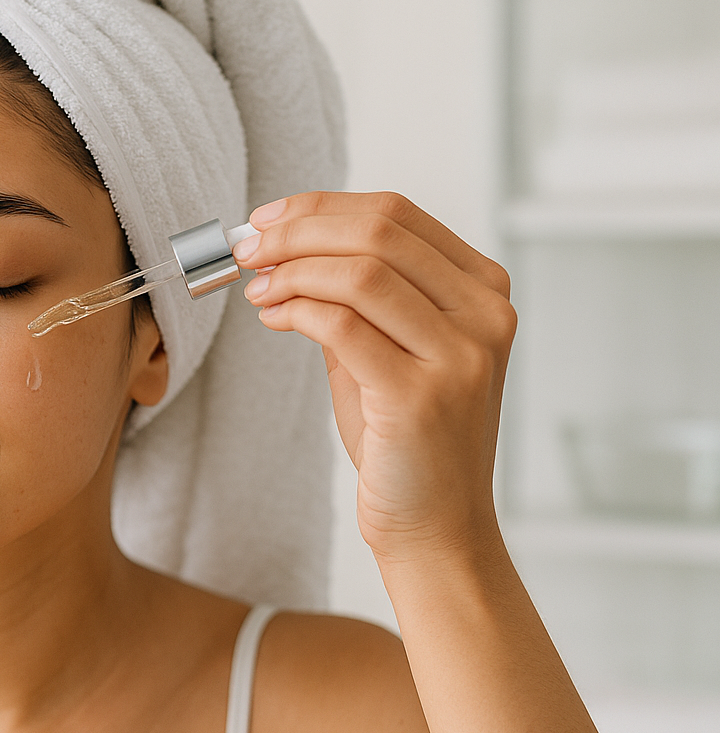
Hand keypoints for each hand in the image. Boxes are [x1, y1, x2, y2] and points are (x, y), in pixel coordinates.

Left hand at [233, 191, 516, 562]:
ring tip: (254, 286)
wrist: (434, 525)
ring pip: (360, 273)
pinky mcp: (421, 395)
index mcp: (484, 291)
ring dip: (291, 270)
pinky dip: (295, 310)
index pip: (398, 215)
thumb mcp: (386, 351)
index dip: (321, 207)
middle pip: (378, 232)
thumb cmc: (404, 441)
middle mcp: (484, 315)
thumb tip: (285, 245)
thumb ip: (354, 298)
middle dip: (298, 231)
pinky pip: (343, 326)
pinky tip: (271, 317)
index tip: (267, 218)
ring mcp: (460, 355)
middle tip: (248, 247)